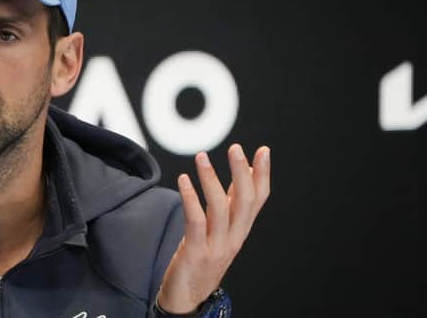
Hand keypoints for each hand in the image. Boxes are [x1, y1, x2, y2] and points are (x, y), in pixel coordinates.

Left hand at [156, 144, 270, 313]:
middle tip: (236, 148)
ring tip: (202, 157)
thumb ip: (231, 204)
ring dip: (211, 179)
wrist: (187, 298)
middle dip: (242, 173)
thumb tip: (244, 172)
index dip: (262, 175)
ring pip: (220, 208)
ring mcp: (216, 247)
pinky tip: (184, 180)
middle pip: (245, 202)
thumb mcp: (221, 230)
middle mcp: (233, 238)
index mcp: (241, 230)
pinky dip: (190, 198)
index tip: (263, 151)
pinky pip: (195, 221)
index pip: (258, 199)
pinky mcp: (195, 253)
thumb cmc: (202, 259)